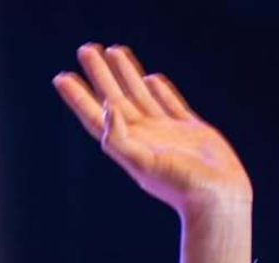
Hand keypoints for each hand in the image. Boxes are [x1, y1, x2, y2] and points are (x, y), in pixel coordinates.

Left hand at [53, 43, 252, 262]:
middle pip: (114, 98)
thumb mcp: (141, 163)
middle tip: (86, 49)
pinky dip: (160, 90)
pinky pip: (170, 103)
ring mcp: (166, 132)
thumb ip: (119, 138)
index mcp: (126, 144)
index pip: (95, 115)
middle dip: (99, 74)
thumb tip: (106, 107)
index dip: (77, 97)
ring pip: (140, 95)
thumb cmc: (179, 184)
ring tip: (114, 50)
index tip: (61, 76)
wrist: (217, 197)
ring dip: (126, 73)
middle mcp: (143, 136)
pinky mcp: (190, 130)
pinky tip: (151, 78)